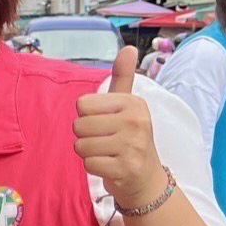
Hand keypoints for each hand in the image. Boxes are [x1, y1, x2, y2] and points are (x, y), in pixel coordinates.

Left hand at [74, 47, 163, 208]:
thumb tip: (129, 48)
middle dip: (87, 136)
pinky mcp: (126, 169)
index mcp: (134, 103)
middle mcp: (137, 122)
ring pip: (80, 145)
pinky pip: (87, 164)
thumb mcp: (127, 106)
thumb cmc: (129, 138)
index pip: (82, 105)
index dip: (87, 116)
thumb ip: (122, 77)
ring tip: (108, 153)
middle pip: (78, 126)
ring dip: (89, 152)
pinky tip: (111, 166)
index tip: (106, 124)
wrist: (146, 178)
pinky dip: (94, 167)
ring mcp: (132, 146)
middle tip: (107, 142)